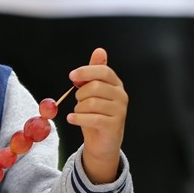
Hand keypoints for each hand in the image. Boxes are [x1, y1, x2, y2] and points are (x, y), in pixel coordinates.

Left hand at [67, 47, 127, 183]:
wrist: (102, 142)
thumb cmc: (96, 115)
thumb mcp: (93, 92)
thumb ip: (94, 73)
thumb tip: (99, 50)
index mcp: (116, 84)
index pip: (103, 71)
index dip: (86, 71)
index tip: (72, 76)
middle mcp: (121, 96)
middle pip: (95, 87)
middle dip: (80, 94)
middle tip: (78, 101)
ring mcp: (119, 111)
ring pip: (91, 103)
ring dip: (79, 108)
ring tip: (79, 112)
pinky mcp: (113, 125)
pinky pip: (92, 118)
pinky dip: (78, 118)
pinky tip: (72, 119)